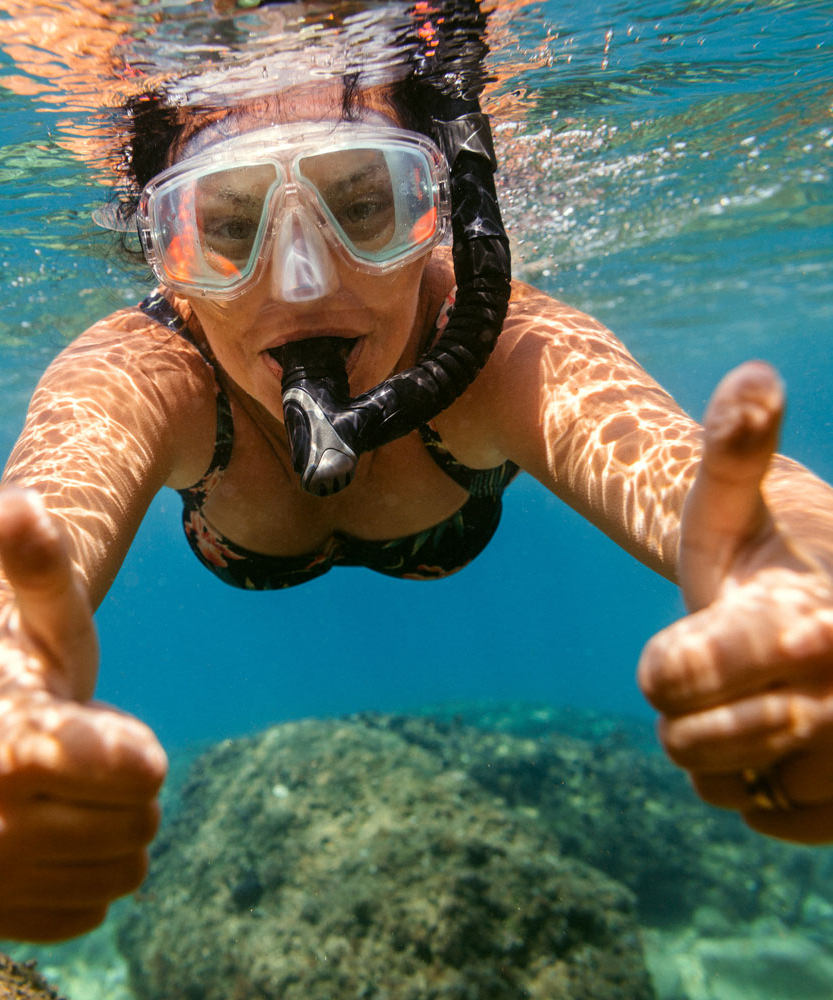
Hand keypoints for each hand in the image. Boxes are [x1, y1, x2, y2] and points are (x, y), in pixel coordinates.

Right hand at [0, 487, 166, 940]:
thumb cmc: (29, 662)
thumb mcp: (50, 612)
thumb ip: (37, 560)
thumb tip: (10, 497)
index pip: (131, 770)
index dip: (134, 750)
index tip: (113, 729)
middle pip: (137, 825)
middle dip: (130, 790)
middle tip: (86, 760)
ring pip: (123, 871)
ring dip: (114, 830)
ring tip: (69, 793)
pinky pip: (94, 909)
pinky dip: (93, 874)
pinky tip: (58, 836)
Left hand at [638, 362, 832, 842]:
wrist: (814, 618)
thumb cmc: (759, 560)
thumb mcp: (729, 509)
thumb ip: (736, 450)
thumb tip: (753, 376)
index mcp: (815, 621)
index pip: (669, 678)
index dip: (664, 667)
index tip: (687, 646)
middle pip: (689, 743)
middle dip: (685, 709)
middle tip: (719, 679)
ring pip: (722, 785)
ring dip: (716, 750)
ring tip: (756, 704)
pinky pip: (760, 818)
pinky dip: (749, 790)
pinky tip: (777, 746)